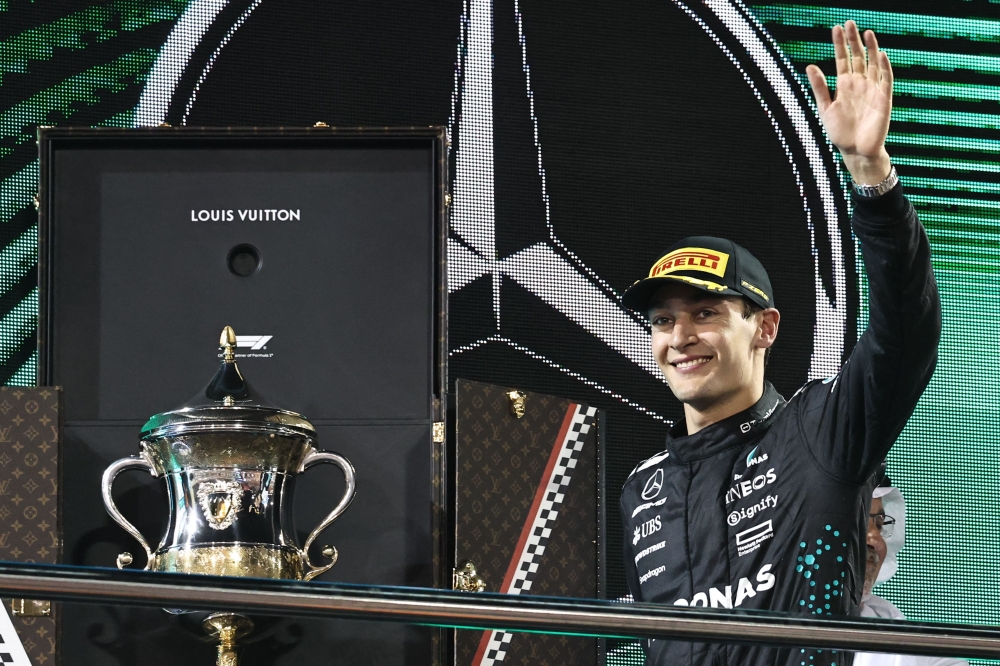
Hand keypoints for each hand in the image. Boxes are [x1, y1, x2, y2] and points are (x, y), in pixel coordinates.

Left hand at [805, 20, 892, 184]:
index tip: (836, 28)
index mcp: (844, 85)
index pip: (843, 59)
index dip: (840, 44)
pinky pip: (885, 80)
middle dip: (853, 40)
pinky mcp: (883, 99)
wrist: (855, 151)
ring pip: (872, 64)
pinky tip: (880, 55)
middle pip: (858, 57)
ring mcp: (872, 90)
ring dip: (871, 49)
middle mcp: (859, 84)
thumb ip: (819, 88)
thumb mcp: (825, 108)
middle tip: (849, 23)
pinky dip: (883, 68)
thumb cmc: (840, 132)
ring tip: (866, 33)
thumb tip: (810, 66)